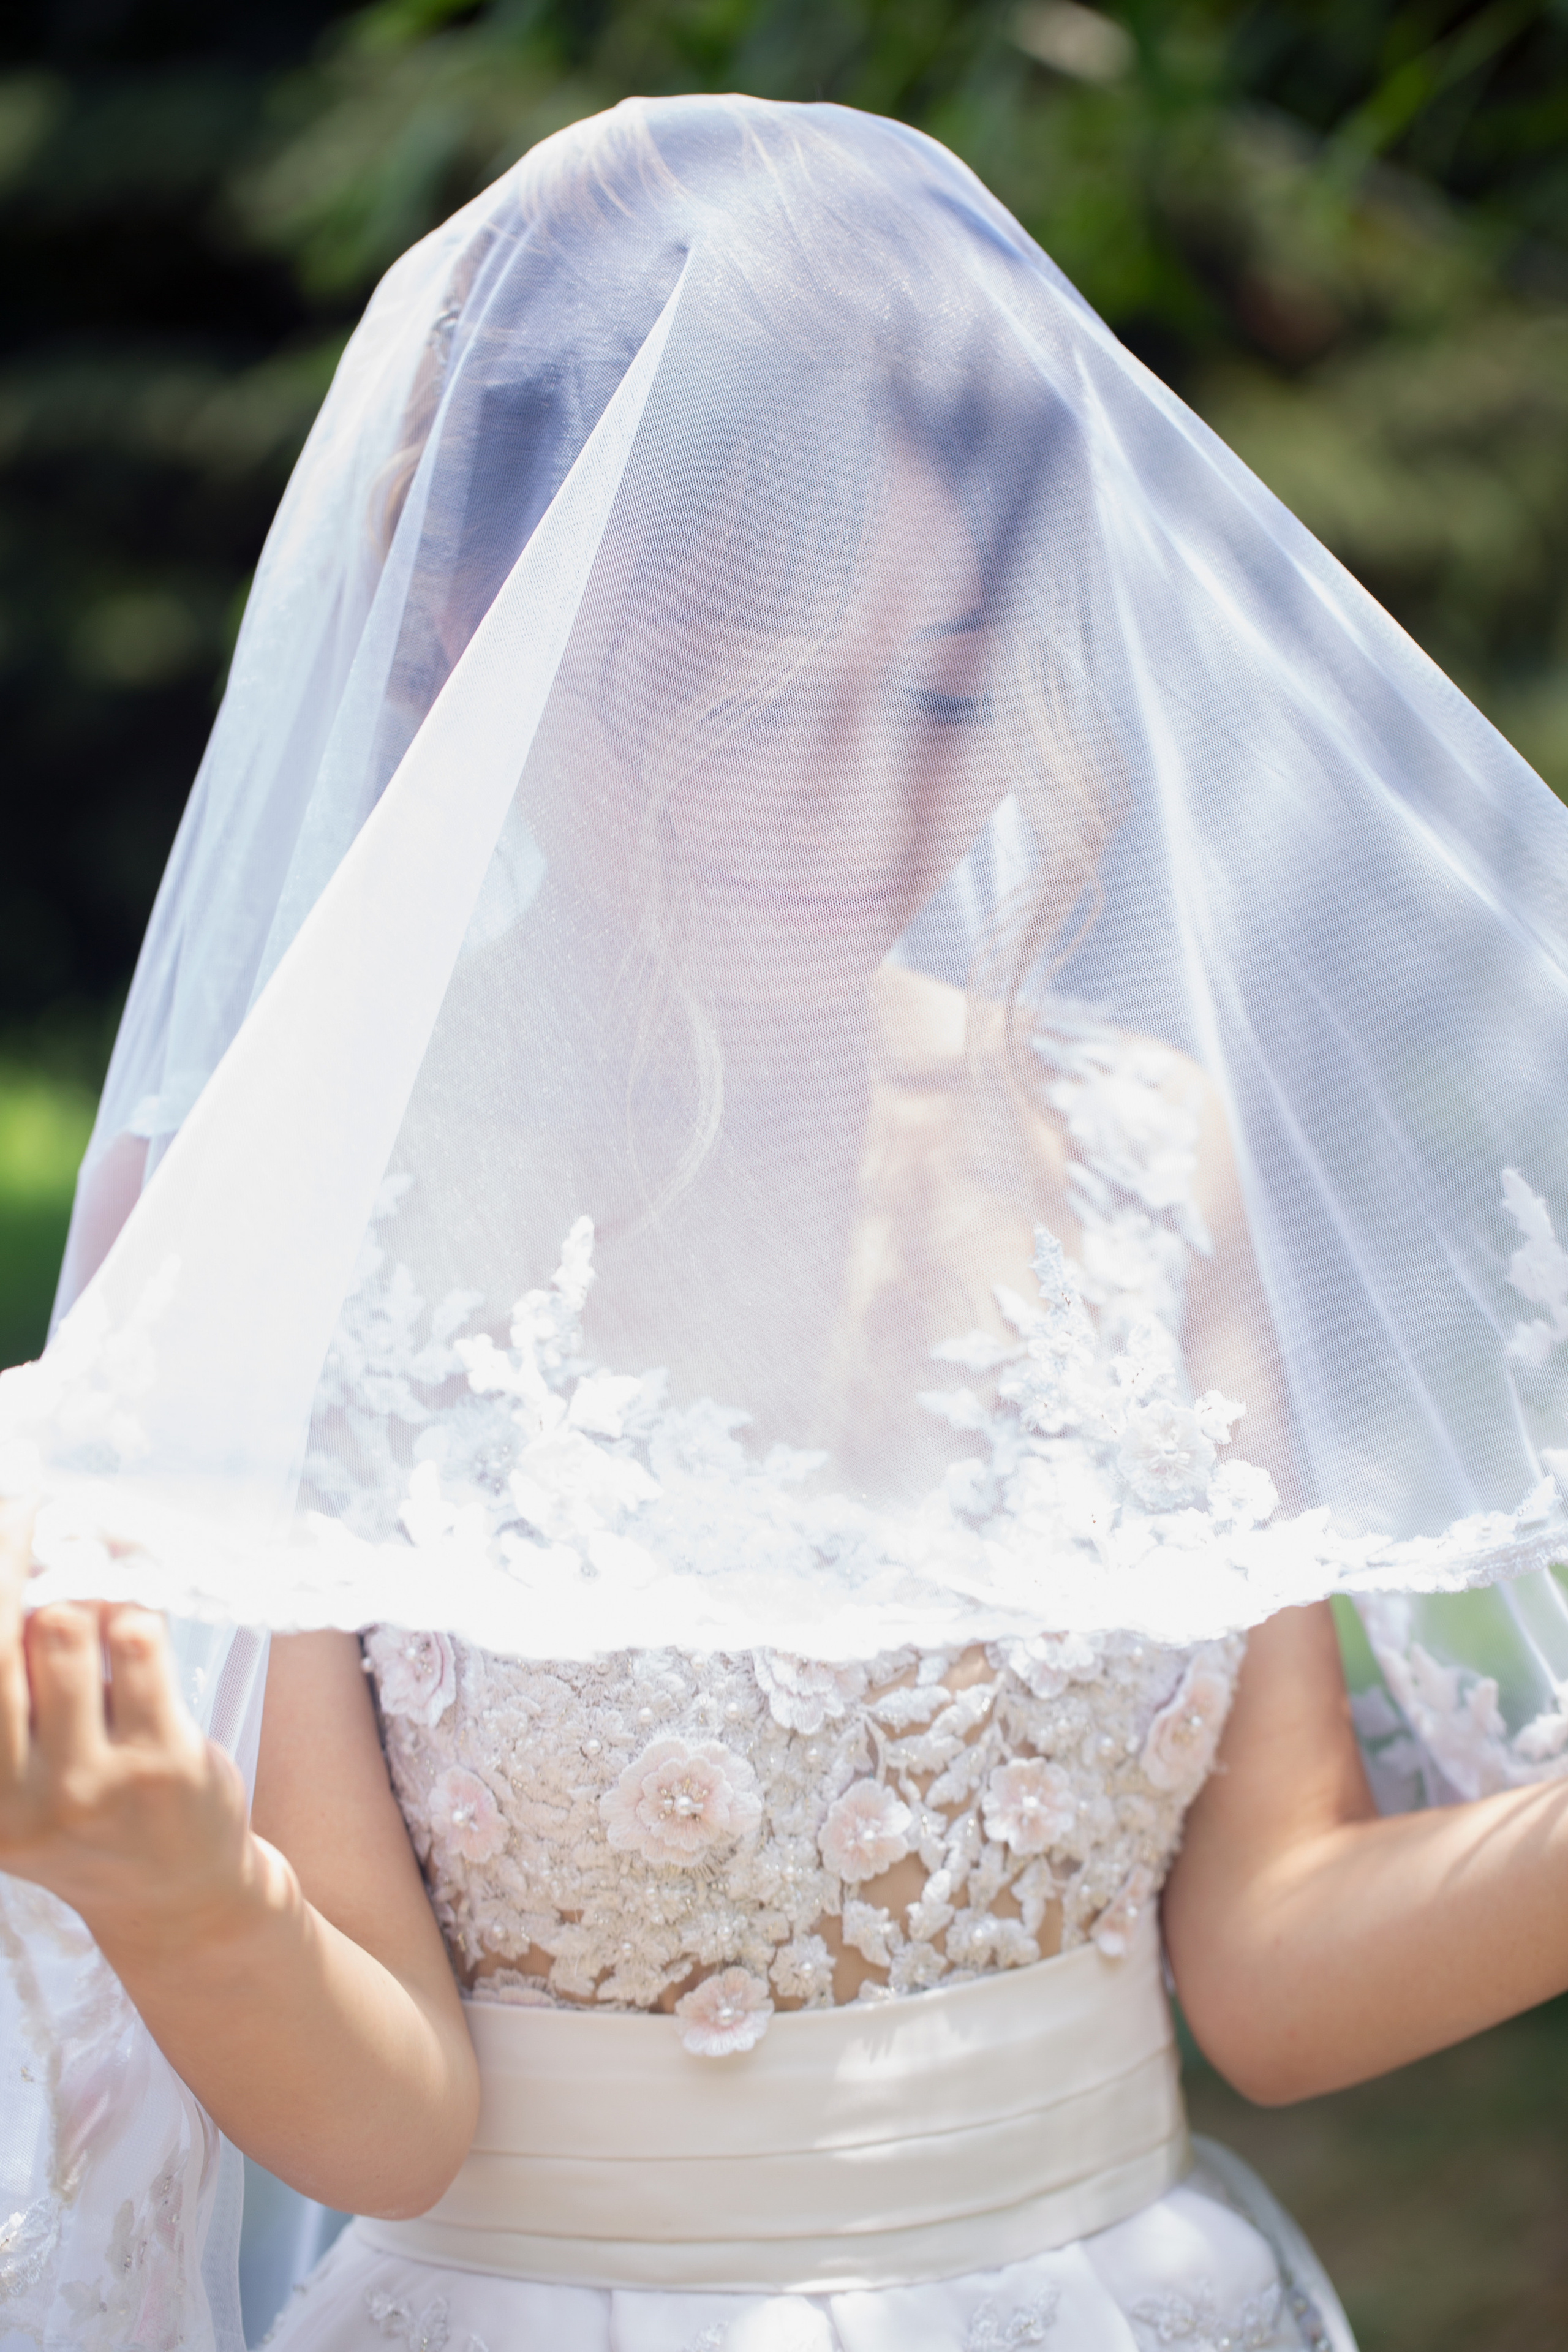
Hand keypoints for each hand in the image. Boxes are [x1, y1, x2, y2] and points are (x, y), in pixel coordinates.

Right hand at [0, 1499, 254, 1963]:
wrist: (177, 1901)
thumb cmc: (88, 1813)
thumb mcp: (18, 1780)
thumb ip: (7, 1697)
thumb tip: (19, 1571)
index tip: (5, 1526)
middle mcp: (15, 1799)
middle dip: (14, 1562)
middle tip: (38, 1517)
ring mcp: (89, 1785)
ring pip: (62, 1631)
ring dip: (80, 1586)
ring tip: (96, 1574)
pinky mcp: (162, 1765)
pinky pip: (137, 1642)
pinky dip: (131, 1604)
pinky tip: (134, 1607)